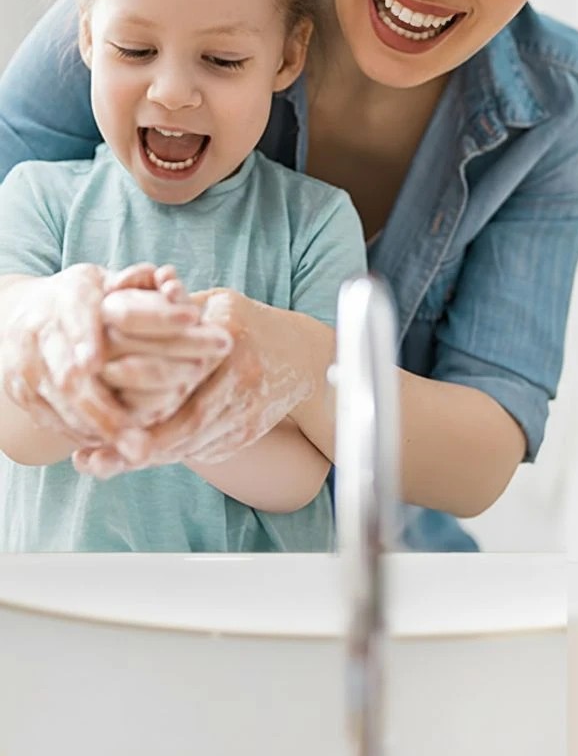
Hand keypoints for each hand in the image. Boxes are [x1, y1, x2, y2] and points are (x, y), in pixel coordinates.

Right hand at [0, 263, 131, 445]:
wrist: (28, 309)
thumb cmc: (89, 294)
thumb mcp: (109, 279)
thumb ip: (137, 282)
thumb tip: (167, 280)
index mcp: (67, 296)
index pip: (75, 316)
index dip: (83, 339)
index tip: (97, 363)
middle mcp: (40, 331)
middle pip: (67, 374)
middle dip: (103, 408)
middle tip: (139, 437)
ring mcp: (26, 364)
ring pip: (60, 403)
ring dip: (98, 429)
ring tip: (135, 450)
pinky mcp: (21, 391)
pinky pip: (50, 418)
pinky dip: (81, 433)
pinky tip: (113, 448)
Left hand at [70, 265, 232, 476]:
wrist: (305, 357)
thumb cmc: (249, 326)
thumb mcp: (216, 305)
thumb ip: (174, 303)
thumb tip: (121, 293)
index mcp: (230, 336)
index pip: (177, 372)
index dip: (137, 392)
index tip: (99, 406)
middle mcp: (242, 375)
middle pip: (183, 420)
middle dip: (135, 444)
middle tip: (93, 457)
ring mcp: (249, 408)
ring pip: (190, 443)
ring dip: (148, 455)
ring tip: (106, 462)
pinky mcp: (249, 432)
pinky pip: (204, 451)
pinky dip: (173, 453)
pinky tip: (144, 454)